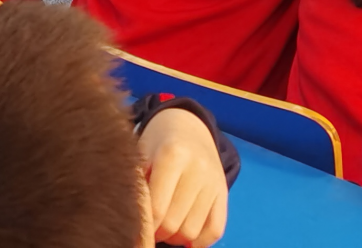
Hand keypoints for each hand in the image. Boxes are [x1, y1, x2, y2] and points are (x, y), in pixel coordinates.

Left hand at [138, 107, 228, 247]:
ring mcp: (213, 181)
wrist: (187, 124)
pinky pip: (215, 230)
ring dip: (176, 238)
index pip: (157, 210)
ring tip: (166, 226)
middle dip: (158, 233)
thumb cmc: (156, 143)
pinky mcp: (224, 191)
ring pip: (192, 231)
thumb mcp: (141, 155)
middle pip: (174, 224)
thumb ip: (138, 188)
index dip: (144, 227)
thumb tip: (137, 226)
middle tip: (150, 226)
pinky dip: (199, 241)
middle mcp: (198, 168)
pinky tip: (186, 234)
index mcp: (173, 155)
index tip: (137, 226)